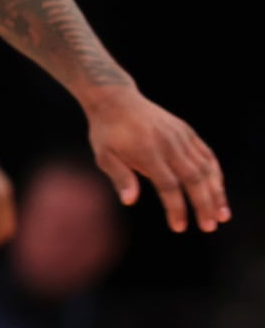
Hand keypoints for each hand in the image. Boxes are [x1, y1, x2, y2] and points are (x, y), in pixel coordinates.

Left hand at [83, 87, 229, 232]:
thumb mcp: (105, 155)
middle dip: (204, 204)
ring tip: (222, 214)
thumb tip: (129, 201)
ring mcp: (181, 137)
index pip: (168, 185)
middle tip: (210, 227)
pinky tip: (218, 189)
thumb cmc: (107, 133)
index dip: (176, 208)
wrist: (116, 100)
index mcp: (148, 152)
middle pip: (193, 179)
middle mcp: (169, 144)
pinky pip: (207, 155)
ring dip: (216, 192)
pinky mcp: (187, 132)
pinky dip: (215, 173)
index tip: (179, 227)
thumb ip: (120, 177)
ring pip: (206, 168)